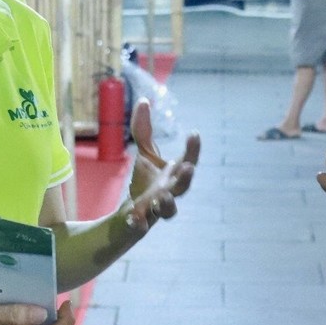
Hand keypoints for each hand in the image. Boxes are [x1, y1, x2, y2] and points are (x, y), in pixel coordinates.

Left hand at [125, 99, 199, 236]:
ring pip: (168, 211)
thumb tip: (143, 100)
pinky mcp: (142, 220)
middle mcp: (170, 191)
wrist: (134, 212)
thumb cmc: (146, 181)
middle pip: (183, 187)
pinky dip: (138, 223)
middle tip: (189, 168)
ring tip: (161, 198)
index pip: (188, 160)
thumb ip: (143, 130)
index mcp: (174, 174)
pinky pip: (142, 225)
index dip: (193, 148)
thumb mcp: (145, 153)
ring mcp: (158, 208)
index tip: (194, 133)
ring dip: (168, 205)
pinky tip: (131, 219)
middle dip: (187, 178)